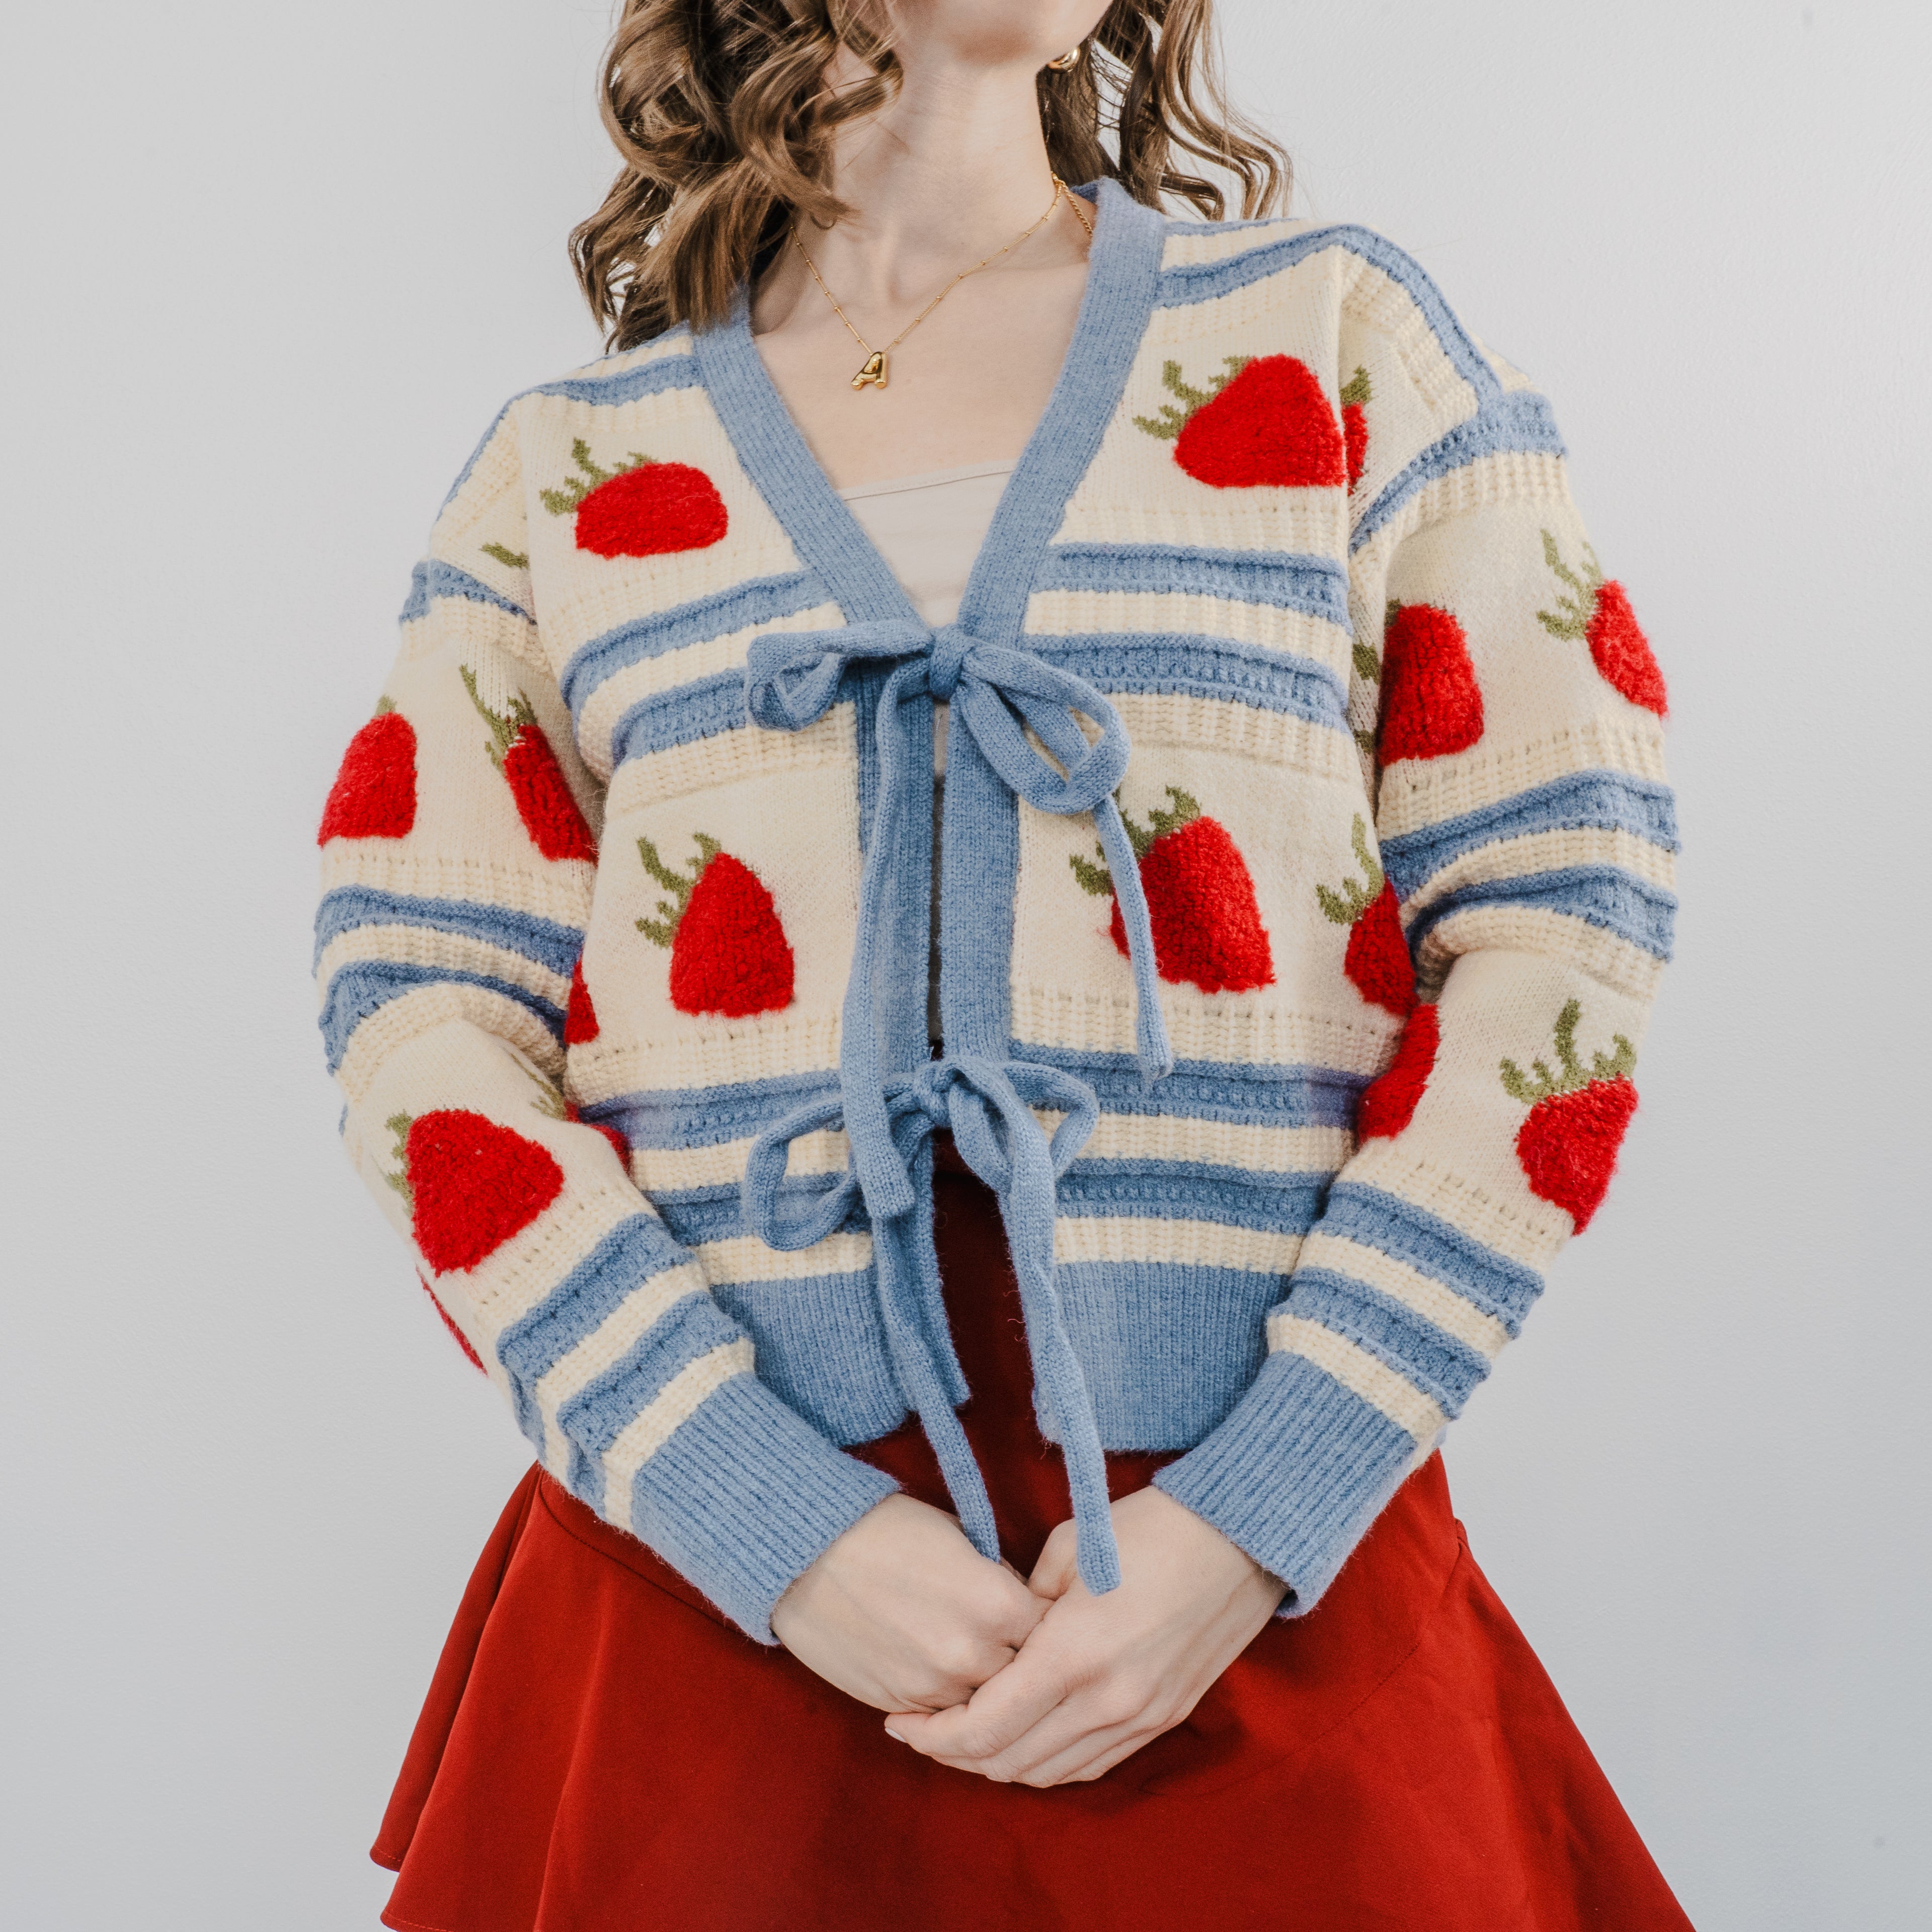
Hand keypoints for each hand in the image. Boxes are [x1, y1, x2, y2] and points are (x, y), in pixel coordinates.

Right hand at [771, 1494, 1046, 1712]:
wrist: (807, 1553)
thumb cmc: (888, 1530)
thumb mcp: (963, 1538)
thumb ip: (1001, 1581)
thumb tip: (1026, 1609)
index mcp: (1000, 1603)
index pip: (1053, 1633)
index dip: (1050, 1626)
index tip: (1040, 1618)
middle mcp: (975, 1654)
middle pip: (1026, 1677)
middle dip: (1022, 1662)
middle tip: (1011, 1644)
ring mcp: (936, 1687)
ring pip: (987, 1706)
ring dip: (985, 1688)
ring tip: (968, 1656)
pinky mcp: (900, 1705)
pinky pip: (944, 1717)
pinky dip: (948, 1701)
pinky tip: (937, 1669)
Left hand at [886, 1486, 1286, 1785]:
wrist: (1239, 1539)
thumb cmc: (1149, 1528)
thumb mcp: (1068, 1547)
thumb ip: (1021, 1603)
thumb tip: (996, 1636)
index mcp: (1073, 1654)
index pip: (983, 1728)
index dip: (931, 1736)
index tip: (899, 1721)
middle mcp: (1106, 1701)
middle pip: (1008, 1762)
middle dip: (954, 1755)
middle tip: (922, 1730)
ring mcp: (1140, 1717)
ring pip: (1048, 1773)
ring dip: (999, 1763)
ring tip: (966, 1735)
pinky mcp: (1163, 1719)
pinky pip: (1091, 1765)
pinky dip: (1048, 1763)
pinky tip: (1025, 1739)